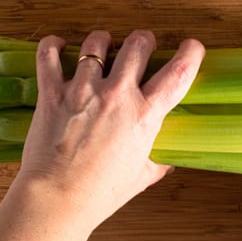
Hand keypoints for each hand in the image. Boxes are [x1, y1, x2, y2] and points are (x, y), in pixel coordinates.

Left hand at [0, 30, 203, 240]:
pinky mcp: (52, 93)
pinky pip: (49, 55)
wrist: (58, 199)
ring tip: (102, 45)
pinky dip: (53, 45)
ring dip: (102, 41)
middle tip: (141, 45)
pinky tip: (58, 45)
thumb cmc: (101, 193)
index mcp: (145, 115)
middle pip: (137, 46)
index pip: (178, 71)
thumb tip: (166, 162)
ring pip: (96, 44)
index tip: (191, 47)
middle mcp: (118, 96)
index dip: (190, 53)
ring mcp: (83, 91)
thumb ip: (157, 163)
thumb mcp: (141, 176)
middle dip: (142, 41)